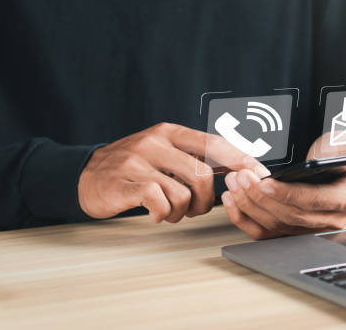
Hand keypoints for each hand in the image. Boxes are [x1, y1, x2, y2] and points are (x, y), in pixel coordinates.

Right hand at [78, 122, 268, 222]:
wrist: (84, 175)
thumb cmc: (134, 167)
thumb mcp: (164, 151)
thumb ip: (194, 156)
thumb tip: (239, 167)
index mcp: (170, 131)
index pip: (215, 143)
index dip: (241, 159)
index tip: (260, 174)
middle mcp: (156, 141)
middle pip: (203, 173)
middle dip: (207, 200)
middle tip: (196, 209)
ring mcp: (138, 161)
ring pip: (183, 192)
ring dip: (183, 211)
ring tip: (170, 212)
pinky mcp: (125, 182)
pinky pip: (159, 203)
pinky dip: (163, 214)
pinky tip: (155, 214)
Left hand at [221, 135, 345, 238]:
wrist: (330, 168)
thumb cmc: (338, 154)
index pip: (314, 202)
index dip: (288, 194)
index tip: (265, 181)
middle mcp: (330, 220)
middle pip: (291, 216)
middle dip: (262, 197)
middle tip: (241, 176)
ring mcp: (309, 229)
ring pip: (275, 225)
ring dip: (250, 205)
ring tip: (234, 181)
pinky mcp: (290, 232)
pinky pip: (264, 232)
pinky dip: (245, 218)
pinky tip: (232, 200)